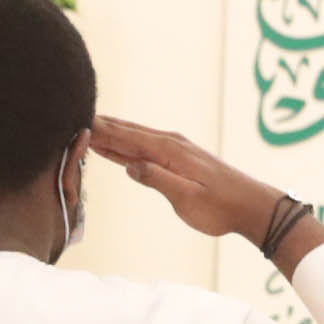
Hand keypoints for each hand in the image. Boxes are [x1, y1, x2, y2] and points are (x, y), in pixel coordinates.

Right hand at [90, 116, 296, 252]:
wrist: (251, 206)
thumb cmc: (220, 207)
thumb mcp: (187, 199)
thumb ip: (158, 180)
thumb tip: (130, 165)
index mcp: (168, 151)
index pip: (126, 137)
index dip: (100, 131)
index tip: (76, 122)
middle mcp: (170, 143)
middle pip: (127, 131)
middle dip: (101, 126)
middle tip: (71, 117)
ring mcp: (175, 149)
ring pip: (135, 137)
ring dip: (112, 132)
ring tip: (87, 126)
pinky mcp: (179, 157)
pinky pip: (145, 146)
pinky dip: (127, 143)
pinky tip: (117, 146)